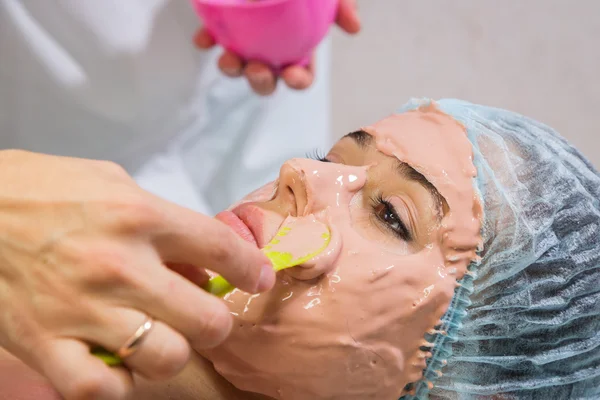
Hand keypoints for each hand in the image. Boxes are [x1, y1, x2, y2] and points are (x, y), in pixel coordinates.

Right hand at [0, 150, 274, 399]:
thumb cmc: (40, 188)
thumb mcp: (112, 183)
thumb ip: (163, 220)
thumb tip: (200, 261)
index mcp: (139, 216)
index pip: (222, 249)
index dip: (253, 269)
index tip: (260, 277)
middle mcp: (119, 265)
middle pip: (207, 318)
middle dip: (217, 321)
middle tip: (205, 315)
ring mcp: (82, 310)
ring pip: (165, 358)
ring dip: (172, 352)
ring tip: (161, 339)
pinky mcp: (44, 343)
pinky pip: (103, 388)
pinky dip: (119, 384)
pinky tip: (118, 363)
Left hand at [194, 0, 359, 95]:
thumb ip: (341, 6)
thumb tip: (354, 27)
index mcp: (298, 47)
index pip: (301, 75)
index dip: (297, 81)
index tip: (291, 75)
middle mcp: (270, 50)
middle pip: (266, 80)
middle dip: (260, 82)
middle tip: (256, 69)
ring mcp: (245, 41)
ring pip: (237, 66)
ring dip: (232, 69)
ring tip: (227, 58)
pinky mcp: (222, 28)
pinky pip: (211, 40)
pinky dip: (206, 41)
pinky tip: (203, 39)